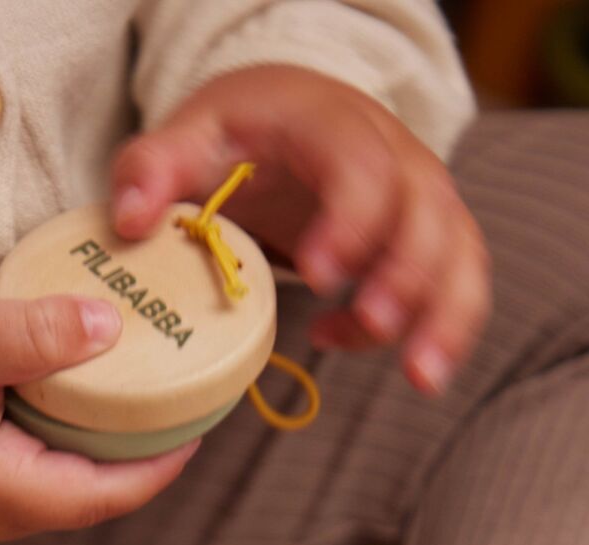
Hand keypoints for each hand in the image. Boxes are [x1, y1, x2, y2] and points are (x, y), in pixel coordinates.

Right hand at [0, 286, 199, 542]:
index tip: (195, 430)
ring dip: (100, 449)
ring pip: (60, 485)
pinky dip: (65, 442)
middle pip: (85, 495)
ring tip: (143, 403)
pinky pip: (32, 472)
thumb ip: (34, 333)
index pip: (98, 496)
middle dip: (135, 457)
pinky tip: (85, 403)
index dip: (154, 468)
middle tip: (179, 409)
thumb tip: (109, 329)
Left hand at [112, 66, 490, 394]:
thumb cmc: (240, 139)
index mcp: (331, 123)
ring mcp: (422, 199)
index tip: (320, 273)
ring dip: (446, 316)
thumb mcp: (191, 137)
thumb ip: (153, 168)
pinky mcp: (433, 240)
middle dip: (407, 274)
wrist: (288, 127)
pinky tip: (398, 364)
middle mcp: (395, 155)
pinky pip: (459, 285)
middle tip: (374, 325)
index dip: (350, 219)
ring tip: (420, 376)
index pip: (360, 164)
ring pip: (458, 254)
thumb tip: (129, 220)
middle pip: (426, 211)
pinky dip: (444, 328)